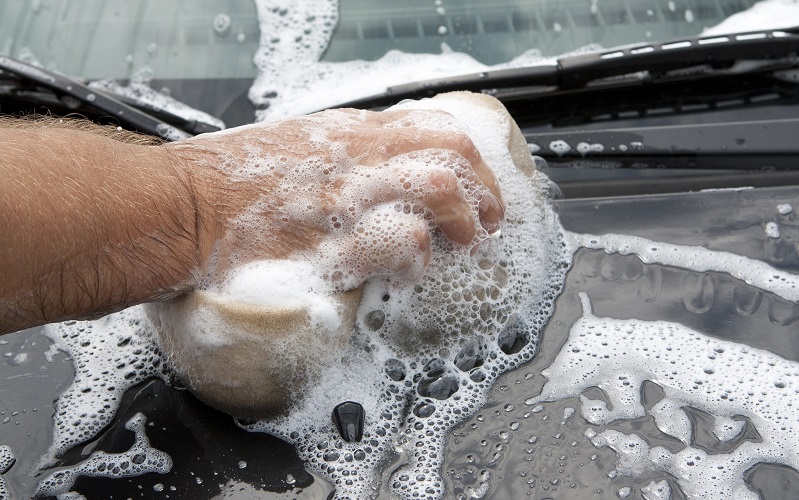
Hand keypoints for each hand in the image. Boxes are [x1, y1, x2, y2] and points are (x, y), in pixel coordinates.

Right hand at [170, 108, 503, 288]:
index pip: (430, 124)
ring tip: (465, 246)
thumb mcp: (287, 148)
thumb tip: (366, 174)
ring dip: (465, 221)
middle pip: (452, 150)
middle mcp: (354, 157)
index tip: (476, 184)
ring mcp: (347, 198)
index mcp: (344, 133)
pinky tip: (410, 272)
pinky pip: (405, 241)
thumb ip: (333, 156)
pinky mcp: (334, 244)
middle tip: (488, 220)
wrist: (174, 208)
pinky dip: (420, 259)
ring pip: (441, 186)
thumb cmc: (220, 183)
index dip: (468, 158)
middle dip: (484, 188)